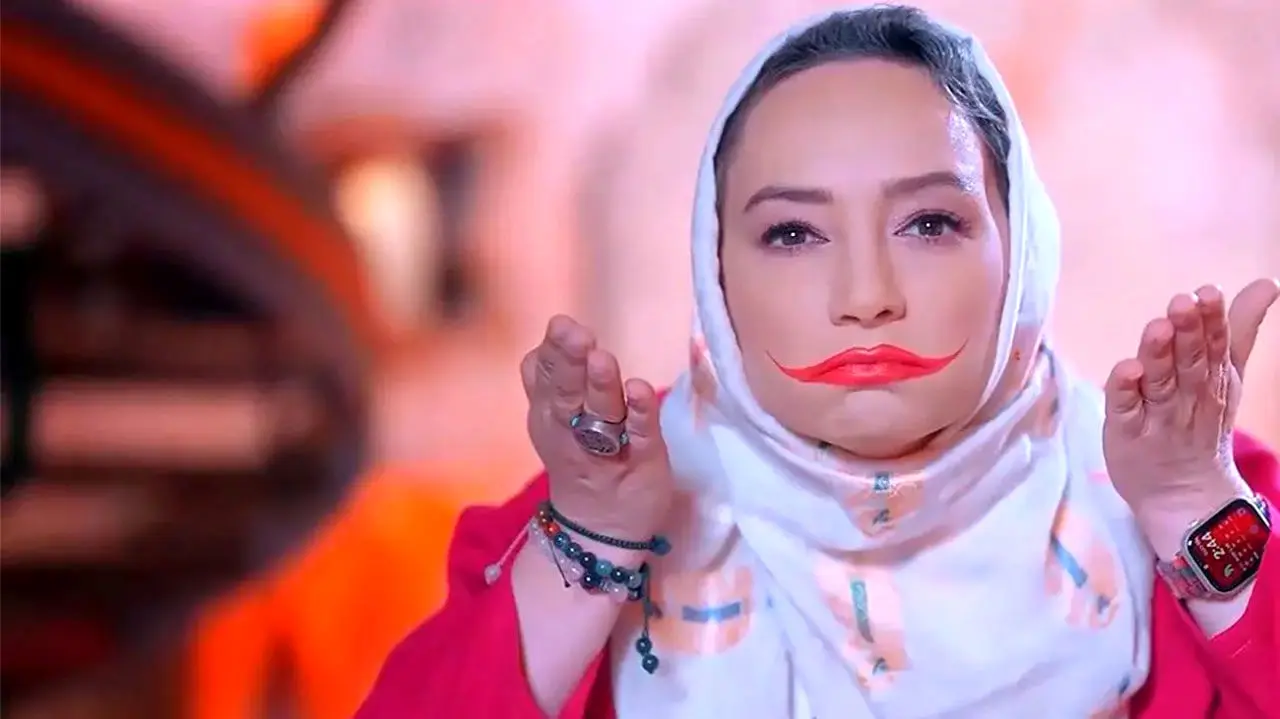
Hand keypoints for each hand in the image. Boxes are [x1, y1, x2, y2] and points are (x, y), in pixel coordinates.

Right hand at [521, 315, 673, 554]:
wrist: (601, 529)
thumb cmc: (582, 459)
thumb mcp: (558, 418)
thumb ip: (556, 376)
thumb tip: (556, 329)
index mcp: (549, 414)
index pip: (543, 376)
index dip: (552, 351)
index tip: (560, 324)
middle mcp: (571, 430)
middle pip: (566, 392)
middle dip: (569, 362)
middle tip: (575, 333)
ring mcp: (607, 448)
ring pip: (600, 413)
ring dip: (602, 386)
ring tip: (602, 359)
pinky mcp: (642, 460)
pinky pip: (640, 436)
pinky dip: (640, 414)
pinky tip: (640, 390)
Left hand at [1102, 279, 1278, 540]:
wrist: (1186, 495)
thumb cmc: (1201, 422)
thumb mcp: (1227, 376)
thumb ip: (1239, 329)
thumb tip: (1269, 282)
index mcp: (1214, 380)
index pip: (1216, 346)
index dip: (1212, 319)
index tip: (1208, 290)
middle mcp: (1188, 398)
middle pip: (1189, 362)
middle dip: (1187, 332)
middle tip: (1182, 302)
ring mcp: (1157, 418)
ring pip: (1159, 384)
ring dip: (1158, 356)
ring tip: (1158, 327)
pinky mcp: (1126, 434)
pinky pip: (1125, 411)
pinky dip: (1124, 391)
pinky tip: (1124, 370)